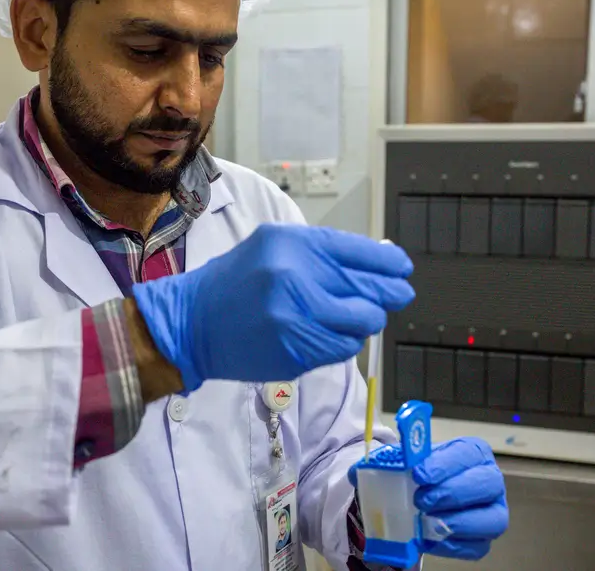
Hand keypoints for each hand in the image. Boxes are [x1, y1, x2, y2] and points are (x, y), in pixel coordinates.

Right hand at [131, 224, 414, 390]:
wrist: (192, 322)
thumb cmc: (234, 282)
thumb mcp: (273, 247)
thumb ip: (320, 253)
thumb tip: (374, 261)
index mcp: (293, 244)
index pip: (359, 252)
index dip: (388, 264)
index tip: (401, 270)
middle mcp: (296, 277)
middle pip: (368, 289)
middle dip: (387, 294)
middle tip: (396, 296)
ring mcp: (296, 317)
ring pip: (362, 322)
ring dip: (364, 321)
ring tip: (351, 318)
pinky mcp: (295, 350)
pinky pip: (343, 348)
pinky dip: (344, 342)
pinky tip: (328, 335)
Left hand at [413, 437, 508, 560]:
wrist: (419, 492)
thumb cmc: (422, 471)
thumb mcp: (415, 457)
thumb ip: (409, 457)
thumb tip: (397, 460)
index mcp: (474, 452)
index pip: (467, 453)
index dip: (443, 465)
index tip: (419, 475)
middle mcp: (490, 480)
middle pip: (487, 484)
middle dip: (452, 493)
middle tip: (422, 500)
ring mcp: (493, 510)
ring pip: (493, 519)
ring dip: (458, 522)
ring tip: (428, 520)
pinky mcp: (484, 538)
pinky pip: (479, 547)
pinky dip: (453, 545)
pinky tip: (430, 537)